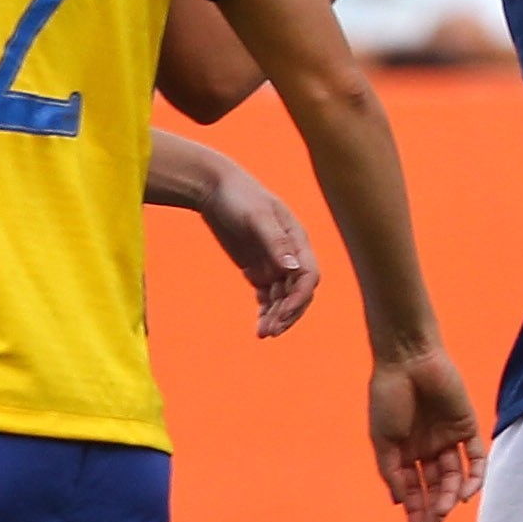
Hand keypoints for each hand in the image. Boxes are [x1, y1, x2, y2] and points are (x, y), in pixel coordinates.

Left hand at [196, 160, 320, 337]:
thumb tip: (293, 268)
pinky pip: (267, 296)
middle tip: (269, 332)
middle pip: (298, 292)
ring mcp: (274, 263)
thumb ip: (276, 242)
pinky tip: (259, 324)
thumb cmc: (238, 196)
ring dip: (276, 317)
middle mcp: (290, 255)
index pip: (308, 276)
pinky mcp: (258, 268)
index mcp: (297, 241)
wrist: (214, 188)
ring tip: (262, 334)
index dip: (299, 298)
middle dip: (287, 313)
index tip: (282, 315)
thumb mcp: (256, 216)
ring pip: (282, 298)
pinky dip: (265, 311)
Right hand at [369, 347, 485, 521]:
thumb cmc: (388, 397)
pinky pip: (475, 457)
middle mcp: (428, 448)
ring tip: (444, 510)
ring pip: (455, 476)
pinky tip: (464, 493)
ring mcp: (448, 438)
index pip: (413, 488)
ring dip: (449, 495)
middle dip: (433, 507)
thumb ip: (392, 471)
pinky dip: (474, 476)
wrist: (408, 361)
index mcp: (404, 452)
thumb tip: (400, 502)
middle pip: (435, 485)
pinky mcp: (467, 427)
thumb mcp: (383, 440)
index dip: (416, 511)